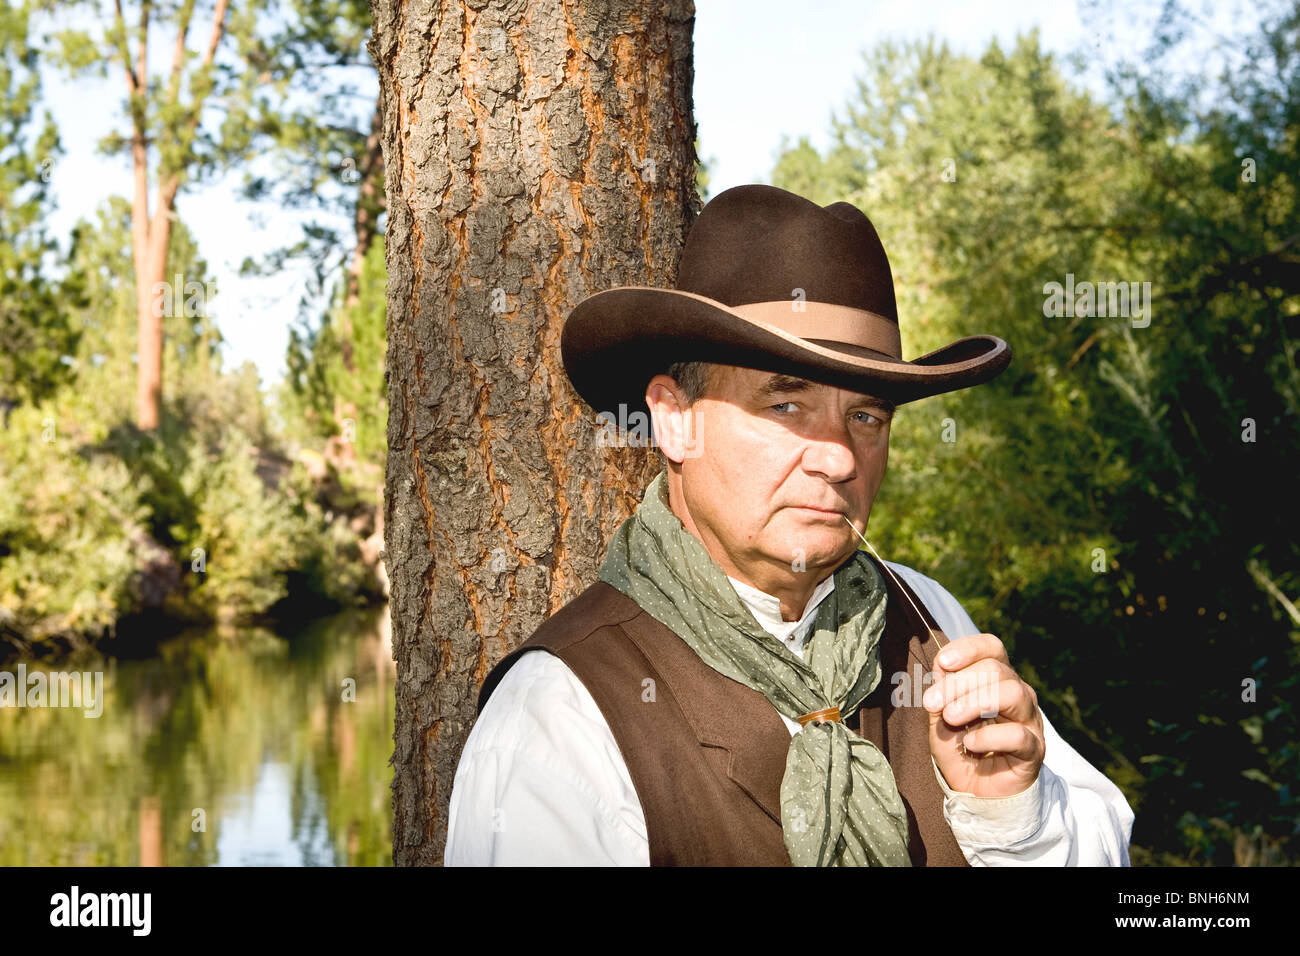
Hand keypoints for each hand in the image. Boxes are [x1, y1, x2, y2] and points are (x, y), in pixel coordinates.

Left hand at [922, 633, 1044, 797]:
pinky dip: (989, 737)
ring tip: (951, 718)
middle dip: (959, 683)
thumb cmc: (959, 747)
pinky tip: (969, 744)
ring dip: (974, 703)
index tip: (944, 662)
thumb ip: (942, 689)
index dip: (969, 649)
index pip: (993, 648)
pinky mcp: (1034, 749)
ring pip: (1012, 693)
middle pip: (997, 670)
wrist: (974, 790)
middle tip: (933, 703)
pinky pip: (1018, 735)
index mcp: (997, 679)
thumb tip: (941, 662)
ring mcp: (1029, 721)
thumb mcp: (941, 715)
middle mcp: (1018, 694)